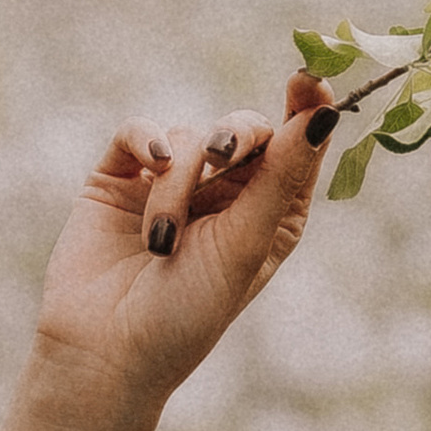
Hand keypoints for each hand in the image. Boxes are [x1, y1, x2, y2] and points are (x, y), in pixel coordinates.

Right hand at [0, 72, 335, 430]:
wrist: (105, 352)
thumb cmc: (188, 313)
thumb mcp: (245, 245)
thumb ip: (281, 176)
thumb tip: (325, 113)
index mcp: (271, 214)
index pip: (298, 148)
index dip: (307, 108)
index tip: (309, 79)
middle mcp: (225, 195)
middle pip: (246, 129)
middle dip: (238, 137)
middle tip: (225, 157)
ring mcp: (171, 184)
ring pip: (190, 135)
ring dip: (178, 183)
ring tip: (163, 241)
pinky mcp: (121, 178)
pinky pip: (141, 131)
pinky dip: (148, 142)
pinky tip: (151, 166)